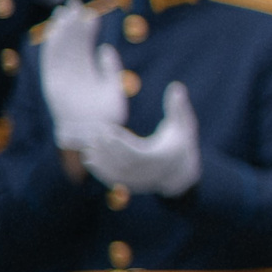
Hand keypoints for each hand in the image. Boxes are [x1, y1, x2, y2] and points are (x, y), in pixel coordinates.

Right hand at [38, 2, 125, 148]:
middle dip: (72, 24)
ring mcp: (63, 77)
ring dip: (61, 30)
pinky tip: (55, 29)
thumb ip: (110, 69)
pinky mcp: (53, 83)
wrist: (94, 134)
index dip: (87, 30)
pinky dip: (52, 45)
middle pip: (71, 43)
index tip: (91, 13)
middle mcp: (74, 73)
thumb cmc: (107, 115)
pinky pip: (50, 60)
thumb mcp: (113, 87)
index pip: (86, 46)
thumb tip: (106, 49)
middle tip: (74, 4)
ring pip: (60, 48)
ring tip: (64, 11)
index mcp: (88, 72)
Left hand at [80, 83, 201, 197]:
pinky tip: (88, 158)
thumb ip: (178, 106)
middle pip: (123, 162)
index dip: (121, 142)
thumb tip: (176, 86)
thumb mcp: (184, 124)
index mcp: (162, 157)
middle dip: (107, 149)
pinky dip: (100, 170)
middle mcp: (150, 172)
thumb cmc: (180, 142)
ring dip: (100, 159)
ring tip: (87, 145)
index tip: (108, 130)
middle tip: (92, 134)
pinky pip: (113, 179)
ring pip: (115, 172)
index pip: (137, 153)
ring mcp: (140, 180)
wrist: (181, 171)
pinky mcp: (131, 185)